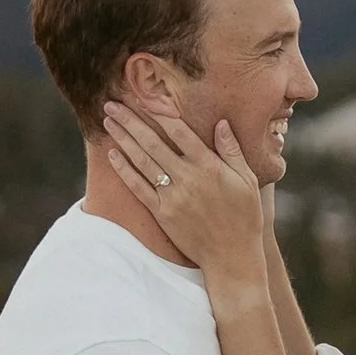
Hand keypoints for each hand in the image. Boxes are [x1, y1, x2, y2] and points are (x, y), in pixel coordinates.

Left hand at [100, 99, 267, 288]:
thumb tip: (221, 123)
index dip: (161, 112)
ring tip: (108, 121)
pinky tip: (113, 154)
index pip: (181, 131)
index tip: (145, 97)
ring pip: (142, 161)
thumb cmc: (245, 217)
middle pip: (154, 142)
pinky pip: (138, 188)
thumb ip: (232, 151)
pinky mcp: (162, 214)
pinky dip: (124, 170)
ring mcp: (173, 197)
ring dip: (123, 139)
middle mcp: (189, 178)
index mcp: (210, 167)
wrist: (232, 257)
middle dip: (131, 120)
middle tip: (112, 104)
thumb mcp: (247, 180)